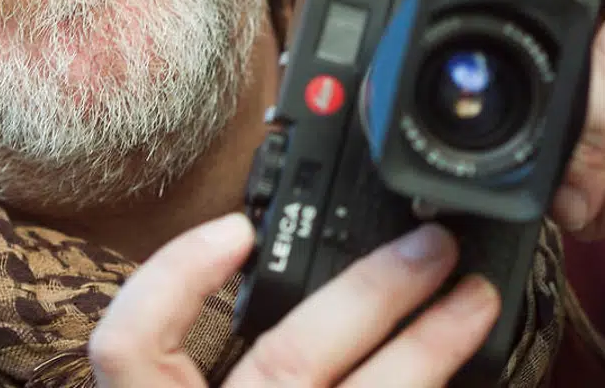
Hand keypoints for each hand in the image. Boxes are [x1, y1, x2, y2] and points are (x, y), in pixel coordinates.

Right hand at [90, 214, 499, 386]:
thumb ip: (195, 383)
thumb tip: (254, 283)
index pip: (130, 353)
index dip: (174, 282)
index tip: (239, 232)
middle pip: (284, 367)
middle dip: (368, 294)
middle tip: (428, 247)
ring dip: (427, 350)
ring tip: (474, 302)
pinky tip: (465, 378)